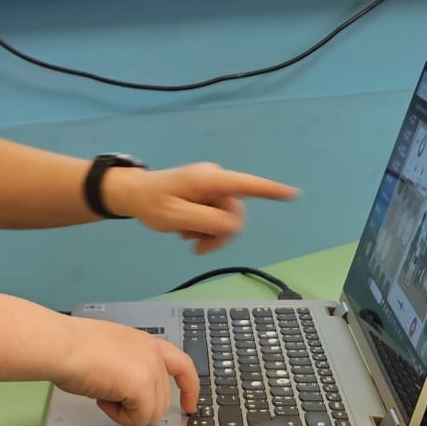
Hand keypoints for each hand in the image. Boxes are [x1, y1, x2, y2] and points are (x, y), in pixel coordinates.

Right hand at [56, 319, 198, 425]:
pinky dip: (121, 416)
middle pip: (163, 399)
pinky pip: (140, 417)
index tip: (189, 405)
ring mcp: (150, 369)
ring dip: (127, 412)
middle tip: (110, 398)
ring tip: (103, 395)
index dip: (189, 388)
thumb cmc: (73, 346)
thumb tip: (127, 390)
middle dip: (138, 407)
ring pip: (152, 412)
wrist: (62, 346)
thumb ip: (129, 366)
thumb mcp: (112, 351)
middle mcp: (153, 354)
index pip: (182, 365)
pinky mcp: (143, 387)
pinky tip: (102, 400)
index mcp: (146, 343)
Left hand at [104, 162, 297, 253]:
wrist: (132, 195)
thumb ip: (207, 221)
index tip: (294, 194)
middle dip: (219, 233)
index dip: (270, 191)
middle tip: (196, 247)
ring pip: (225, 218)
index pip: (245, 185)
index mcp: (208, 179)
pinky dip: (204, 227)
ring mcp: (211, 186)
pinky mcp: (206, 193)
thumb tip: (233, 224)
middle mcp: (214, 179)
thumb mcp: (176, 217)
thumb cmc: (151, 204)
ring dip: (209, 232)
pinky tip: (186, 230)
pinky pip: (216, 215)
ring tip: (186, 236)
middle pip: (234, 212)